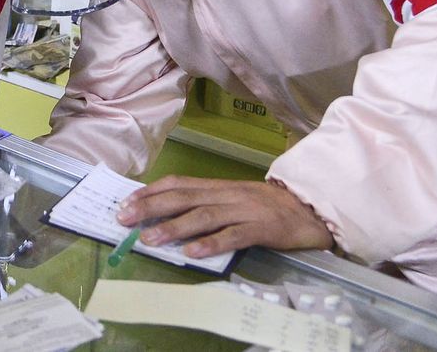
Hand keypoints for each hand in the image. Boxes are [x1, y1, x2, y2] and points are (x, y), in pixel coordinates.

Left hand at [117, 176, 333, 258]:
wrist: (313, 207)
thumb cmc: (269, 206)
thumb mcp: (235, 198)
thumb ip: (208, 203)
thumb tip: (171, 214)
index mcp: (219, 186)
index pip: (179, 183)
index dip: (151, 192)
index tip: (126, 203)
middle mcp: (228, 194)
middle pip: (184, 197)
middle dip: (151, 208)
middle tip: (124, 219)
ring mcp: (245, 210)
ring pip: (204, 216)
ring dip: (174, 228)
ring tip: (150, 239)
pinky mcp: (263, 228)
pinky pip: (234, 235)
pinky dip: (211, 243)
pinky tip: (192, 252)